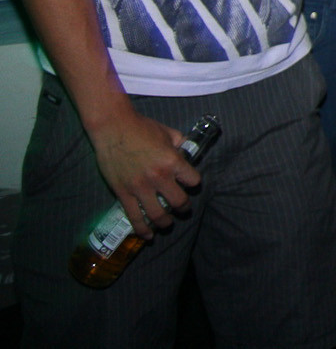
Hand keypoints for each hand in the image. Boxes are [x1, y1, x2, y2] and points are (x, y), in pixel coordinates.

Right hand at [90, 110, 199, 236]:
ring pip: (158, 215)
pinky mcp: (123, 194)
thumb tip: (186, 150)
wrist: (113, 128)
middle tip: (182, 208)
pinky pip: (135, 217)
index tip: (190, 184)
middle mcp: (159, 177)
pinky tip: (147, 236)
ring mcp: (140, 188)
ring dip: (165, 223)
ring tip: (167, 223)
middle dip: (184, 207)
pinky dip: (143, 229)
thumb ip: (180, 143)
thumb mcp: (168, 133)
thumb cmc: (142, 127)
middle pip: (179, 202)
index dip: (194, 183)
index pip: (194, 181)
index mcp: (173, 162)